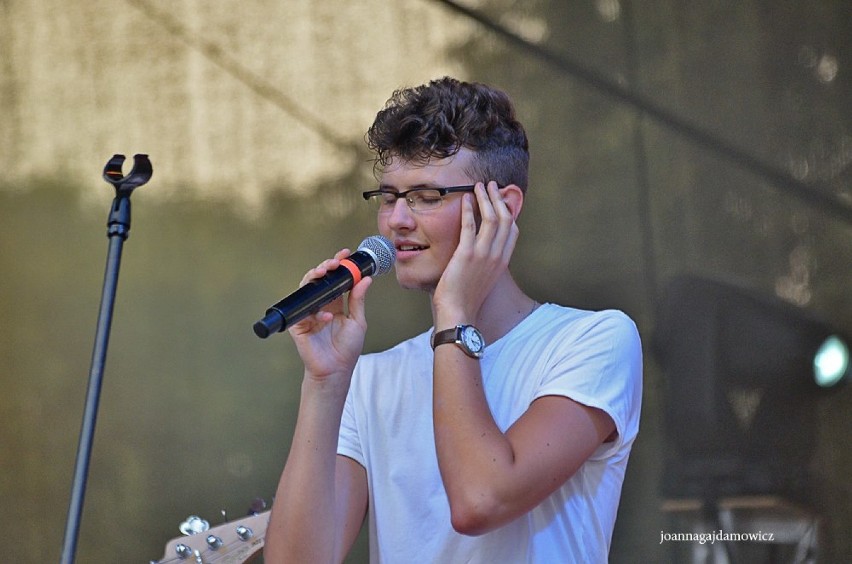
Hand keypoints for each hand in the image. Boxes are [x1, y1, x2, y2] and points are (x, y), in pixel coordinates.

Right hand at [287, 249, 372, 380]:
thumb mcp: (358, 321)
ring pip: (307, 288)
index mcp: (335, 303)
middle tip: (335, 262)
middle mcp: (320, 305)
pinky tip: (327, 317)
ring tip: (325, 271)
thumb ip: (358, 300)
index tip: (346, 254)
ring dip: (314, 277)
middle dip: (325, 266)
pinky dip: (316, 312)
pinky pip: (304, 311)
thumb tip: (366, 279)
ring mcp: (308, 313)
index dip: (339, 265)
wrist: (336, 370)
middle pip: (319, 279)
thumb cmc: (346, 349)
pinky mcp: (298, 324)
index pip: (335, 279)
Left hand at [433, 181, 518, 323]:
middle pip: (505, 219)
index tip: (501, 200)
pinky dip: (469, 209)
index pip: (512, 231)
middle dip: (499, 198)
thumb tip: (480, 253)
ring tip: (479, 186)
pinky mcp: (467, 254)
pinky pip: (470, 225)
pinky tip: (465, 199)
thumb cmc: (466, 299)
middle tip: (491, 185)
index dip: (509, 212)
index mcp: (502, 262)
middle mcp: (497, 256)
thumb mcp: (483, 279)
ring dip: (486, 198)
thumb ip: (485, 263)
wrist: (458, 313)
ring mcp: (483, 254)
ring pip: (492, 218)